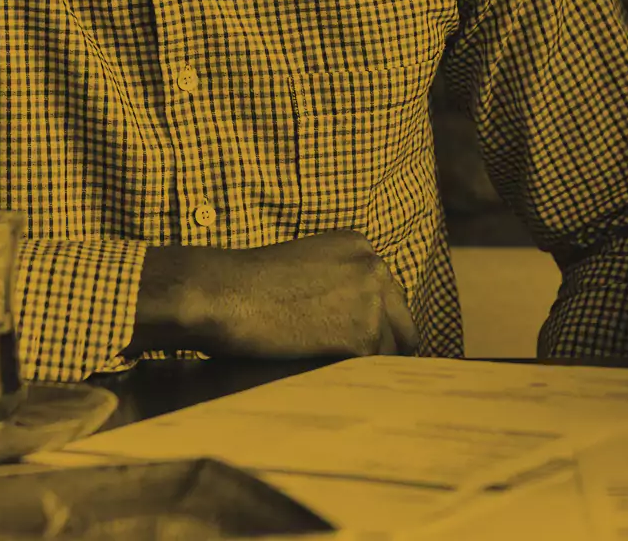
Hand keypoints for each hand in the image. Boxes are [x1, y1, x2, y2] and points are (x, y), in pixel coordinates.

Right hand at [131, 229, 420, 358]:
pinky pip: (374, 368)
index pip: (389, 295)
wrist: (224, 293)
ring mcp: (372, 301)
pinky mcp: (362, 336)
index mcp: (360, 246)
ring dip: (368, 365)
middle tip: (365, 373)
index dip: (378, 324)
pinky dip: (355, 379)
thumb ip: (338, 285)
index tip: (364, 344)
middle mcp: (374, 267)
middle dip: (386, 347)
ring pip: (392, 349)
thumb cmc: (246, 286)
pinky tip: (333, 381)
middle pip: (402, 322)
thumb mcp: (305, 266)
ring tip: (341, 379)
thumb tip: (355, 323)